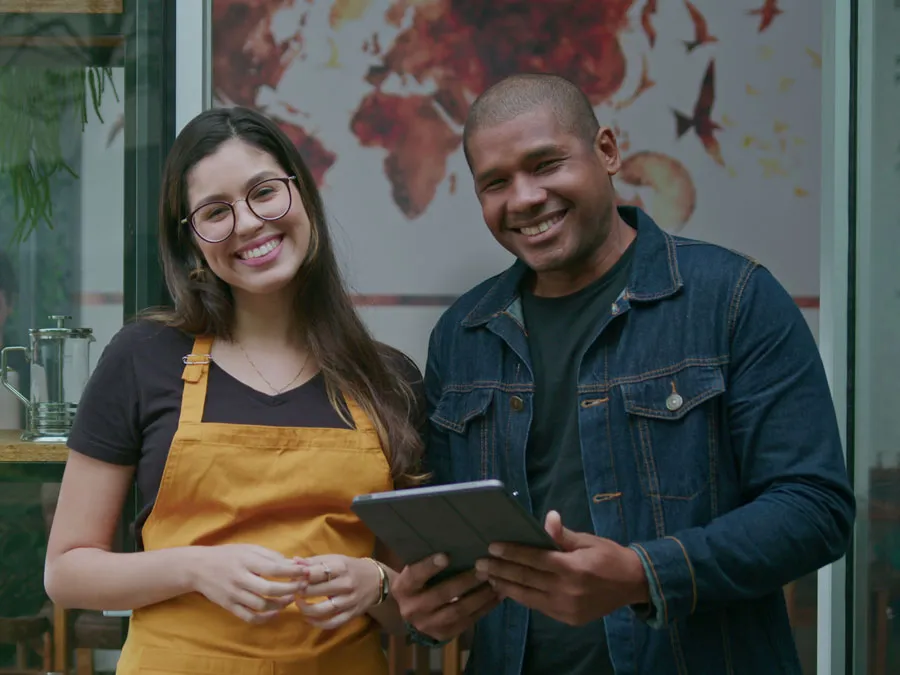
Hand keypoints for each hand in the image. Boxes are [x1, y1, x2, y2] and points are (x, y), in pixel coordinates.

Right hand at [188, 544, 306, 623]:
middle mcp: (239, 578)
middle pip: (269, 589)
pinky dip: (265, 618)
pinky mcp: (228, 606)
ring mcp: (233, 594)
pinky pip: (249, 617)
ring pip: (261, 605)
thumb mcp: (249, 549)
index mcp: (246, 561)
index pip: (274, 568)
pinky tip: (274, 613)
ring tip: (290, 599)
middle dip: (290, 590)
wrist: (198, 567)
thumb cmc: (228, 555)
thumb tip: (293, 563)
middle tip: (301, 587)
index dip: (292, 572)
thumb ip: (270, 556)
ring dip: (280, 604)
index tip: (305, 572)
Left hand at [294, 555, 382, 629]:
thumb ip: (314, 561)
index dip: (302, 576)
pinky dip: (318, 624)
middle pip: (317, 590)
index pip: (317, 572)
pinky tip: (308, 619)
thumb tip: (294, 562)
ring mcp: (349, 601)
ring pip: (323, 610)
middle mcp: (346, 584)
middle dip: (301, 591)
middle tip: (293, 590)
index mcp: (341, 567)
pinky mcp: (351, 614)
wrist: (376, 580)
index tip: (293, 577)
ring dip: (306, 608)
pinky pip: (333, 623)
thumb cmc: (351, 567)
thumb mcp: (336, 559)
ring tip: (298, 603)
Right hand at [392, 554, 499, 641]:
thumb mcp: (415, 569)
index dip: (429, 567)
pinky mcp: (443, 634)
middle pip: (440, 595)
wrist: (411, 610)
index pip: (414, 576)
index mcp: (403, 587)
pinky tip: (496, 597)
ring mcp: (428, 625)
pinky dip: (483, 609)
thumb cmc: (419, 580)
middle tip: (483, 569)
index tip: (446, 556)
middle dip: (464, 582)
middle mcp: (412, 608)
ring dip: (479, 597)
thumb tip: (454, 538)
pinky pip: (466, 622)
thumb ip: (428, 559)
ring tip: (495, 583)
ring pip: (456, 611)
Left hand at [474, 510, 649, 625]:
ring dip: (505, 587)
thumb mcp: (589, 541)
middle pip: (526, 579)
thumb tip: (548, 518)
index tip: (492, 547)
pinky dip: (522, 597)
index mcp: (572, 568)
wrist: (634, 584)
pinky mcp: (567, 618)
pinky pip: (539, 607)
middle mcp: (567, 591)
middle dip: (500, 571)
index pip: (534, 559)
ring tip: (487, 578)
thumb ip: (564, 535)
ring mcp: (566, 608)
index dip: (511, 553)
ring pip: (528, 597)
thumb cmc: (609, 557)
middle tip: (479, 564)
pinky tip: (509, 589)